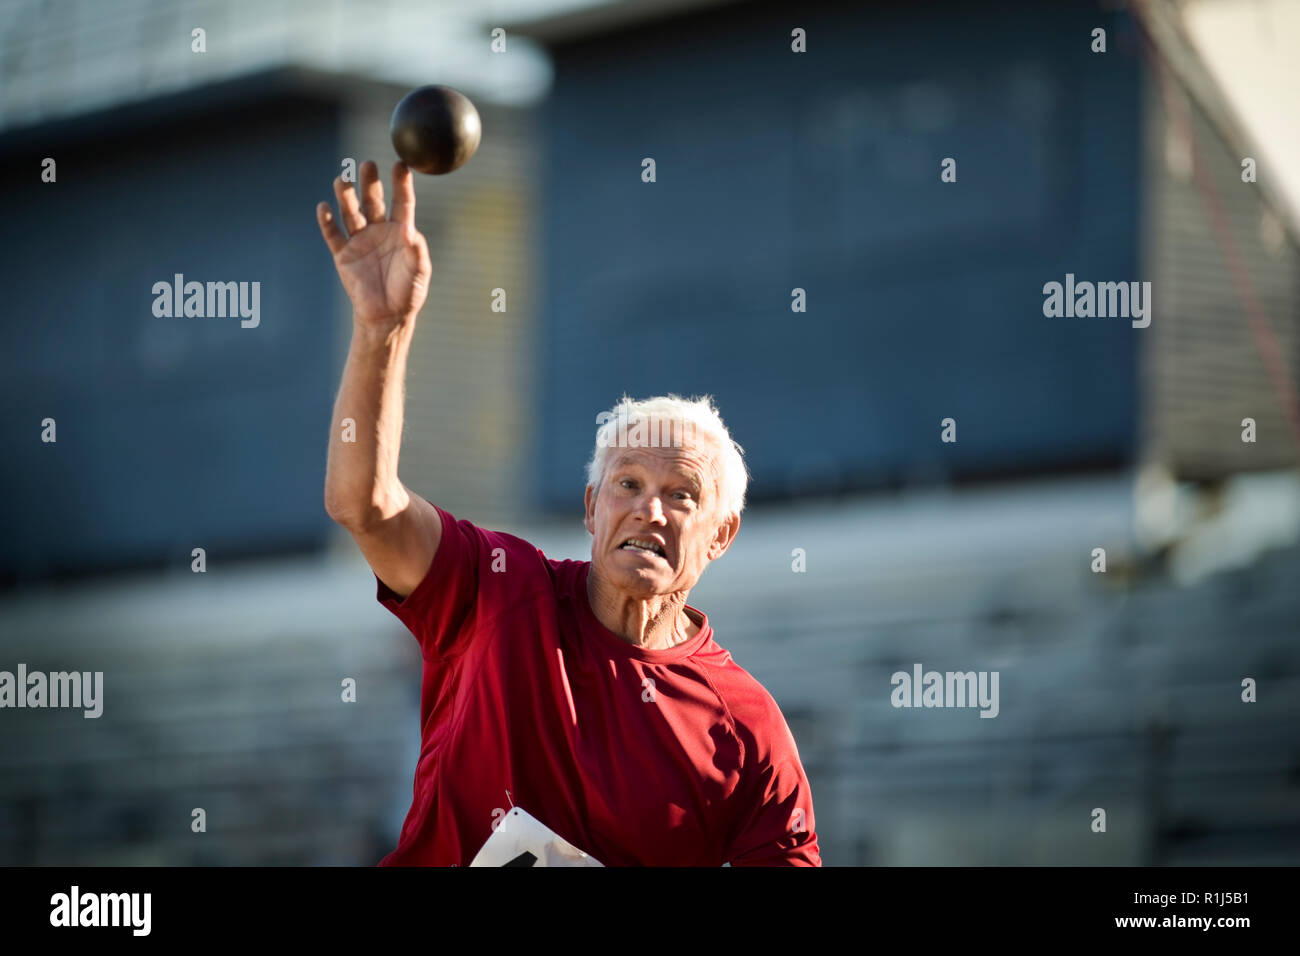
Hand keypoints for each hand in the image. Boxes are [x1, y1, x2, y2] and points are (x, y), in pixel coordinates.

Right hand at [317, 160, 431, 329]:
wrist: (387, 315)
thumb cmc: (408, 292)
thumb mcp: (419, 271)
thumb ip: (416, 250)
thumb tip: (410, 230)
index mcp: (400, 231)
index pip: (402, 202)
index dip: (401, 184)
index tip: (400, 164)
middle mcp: (379, 231)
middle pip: (373, 201)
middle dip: (369, 183)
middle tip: (367, 164)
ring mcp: (360, 241)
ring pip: (351, 213)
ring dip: (346, 196)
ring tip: (342, 179)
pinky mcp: (343, 255)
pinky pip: (333, 235)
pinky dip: (327, 221)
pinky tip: (324, 207)